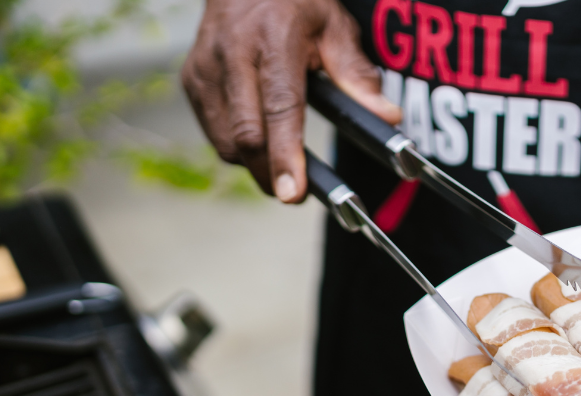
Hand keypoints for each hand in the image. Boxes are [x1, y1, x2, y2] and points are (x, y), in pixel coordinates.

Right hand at [182, 0, 400, 202]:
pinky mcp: (192, 80)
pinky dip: (237, 146)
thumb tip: (388, 118)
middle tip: (294, 192)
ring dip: (254, 163)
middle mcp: (232, 53)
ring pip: (226, 140)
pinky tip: (259, 136)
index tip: (292, 192)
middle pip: (246, 134)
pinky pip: (214, 131)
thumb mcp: (336, 28)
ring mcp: (205, 68)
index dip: (285, 155)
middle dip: (269, 173)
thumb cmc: (297, 3)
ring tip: (281, 161)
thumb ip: (358, 76)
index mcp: (273, 39)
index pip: (279, 107)